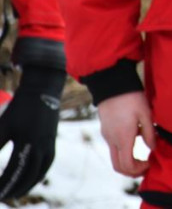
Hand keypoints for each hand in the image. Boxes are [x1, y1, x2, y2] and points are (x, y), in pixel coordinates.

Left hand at [0, 66, 64, 200]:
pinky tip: (30, 178)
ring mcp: (49, 143)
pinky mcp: (52, 140)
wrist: (42, 89)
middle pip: (28, 175)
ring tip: (16, 193)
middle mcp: (41, 146)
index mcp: (28, 142)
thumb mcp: (2, 127)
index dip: (3, 184)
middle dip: (15, 188)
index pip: (14, 171)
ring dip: (27, 184)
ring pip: (40, 171)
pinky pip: (47, 163)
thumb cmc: (19, 107)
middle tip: (3, 197)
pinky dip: (38, 174)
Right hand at [97, 91, 155, 176]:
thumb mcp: (146, 114)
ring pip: (115, 157)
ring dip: (127, 161)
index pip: (126, 165)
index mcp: (123, 138)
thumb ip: (150, 133)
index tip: (149, 163)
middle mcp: (112, 140)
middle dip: (132, 171)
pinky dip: (124, 150)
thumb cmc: (131, 97)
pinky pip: (114, 146)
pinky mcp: (105, 130)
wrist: (112, 85)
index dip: (138, 170)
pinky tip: (135, 139)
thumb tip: (153, 149)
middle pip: (118, 166)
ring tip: (142, 155)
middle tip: (145, 167)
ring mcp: (107, 136)